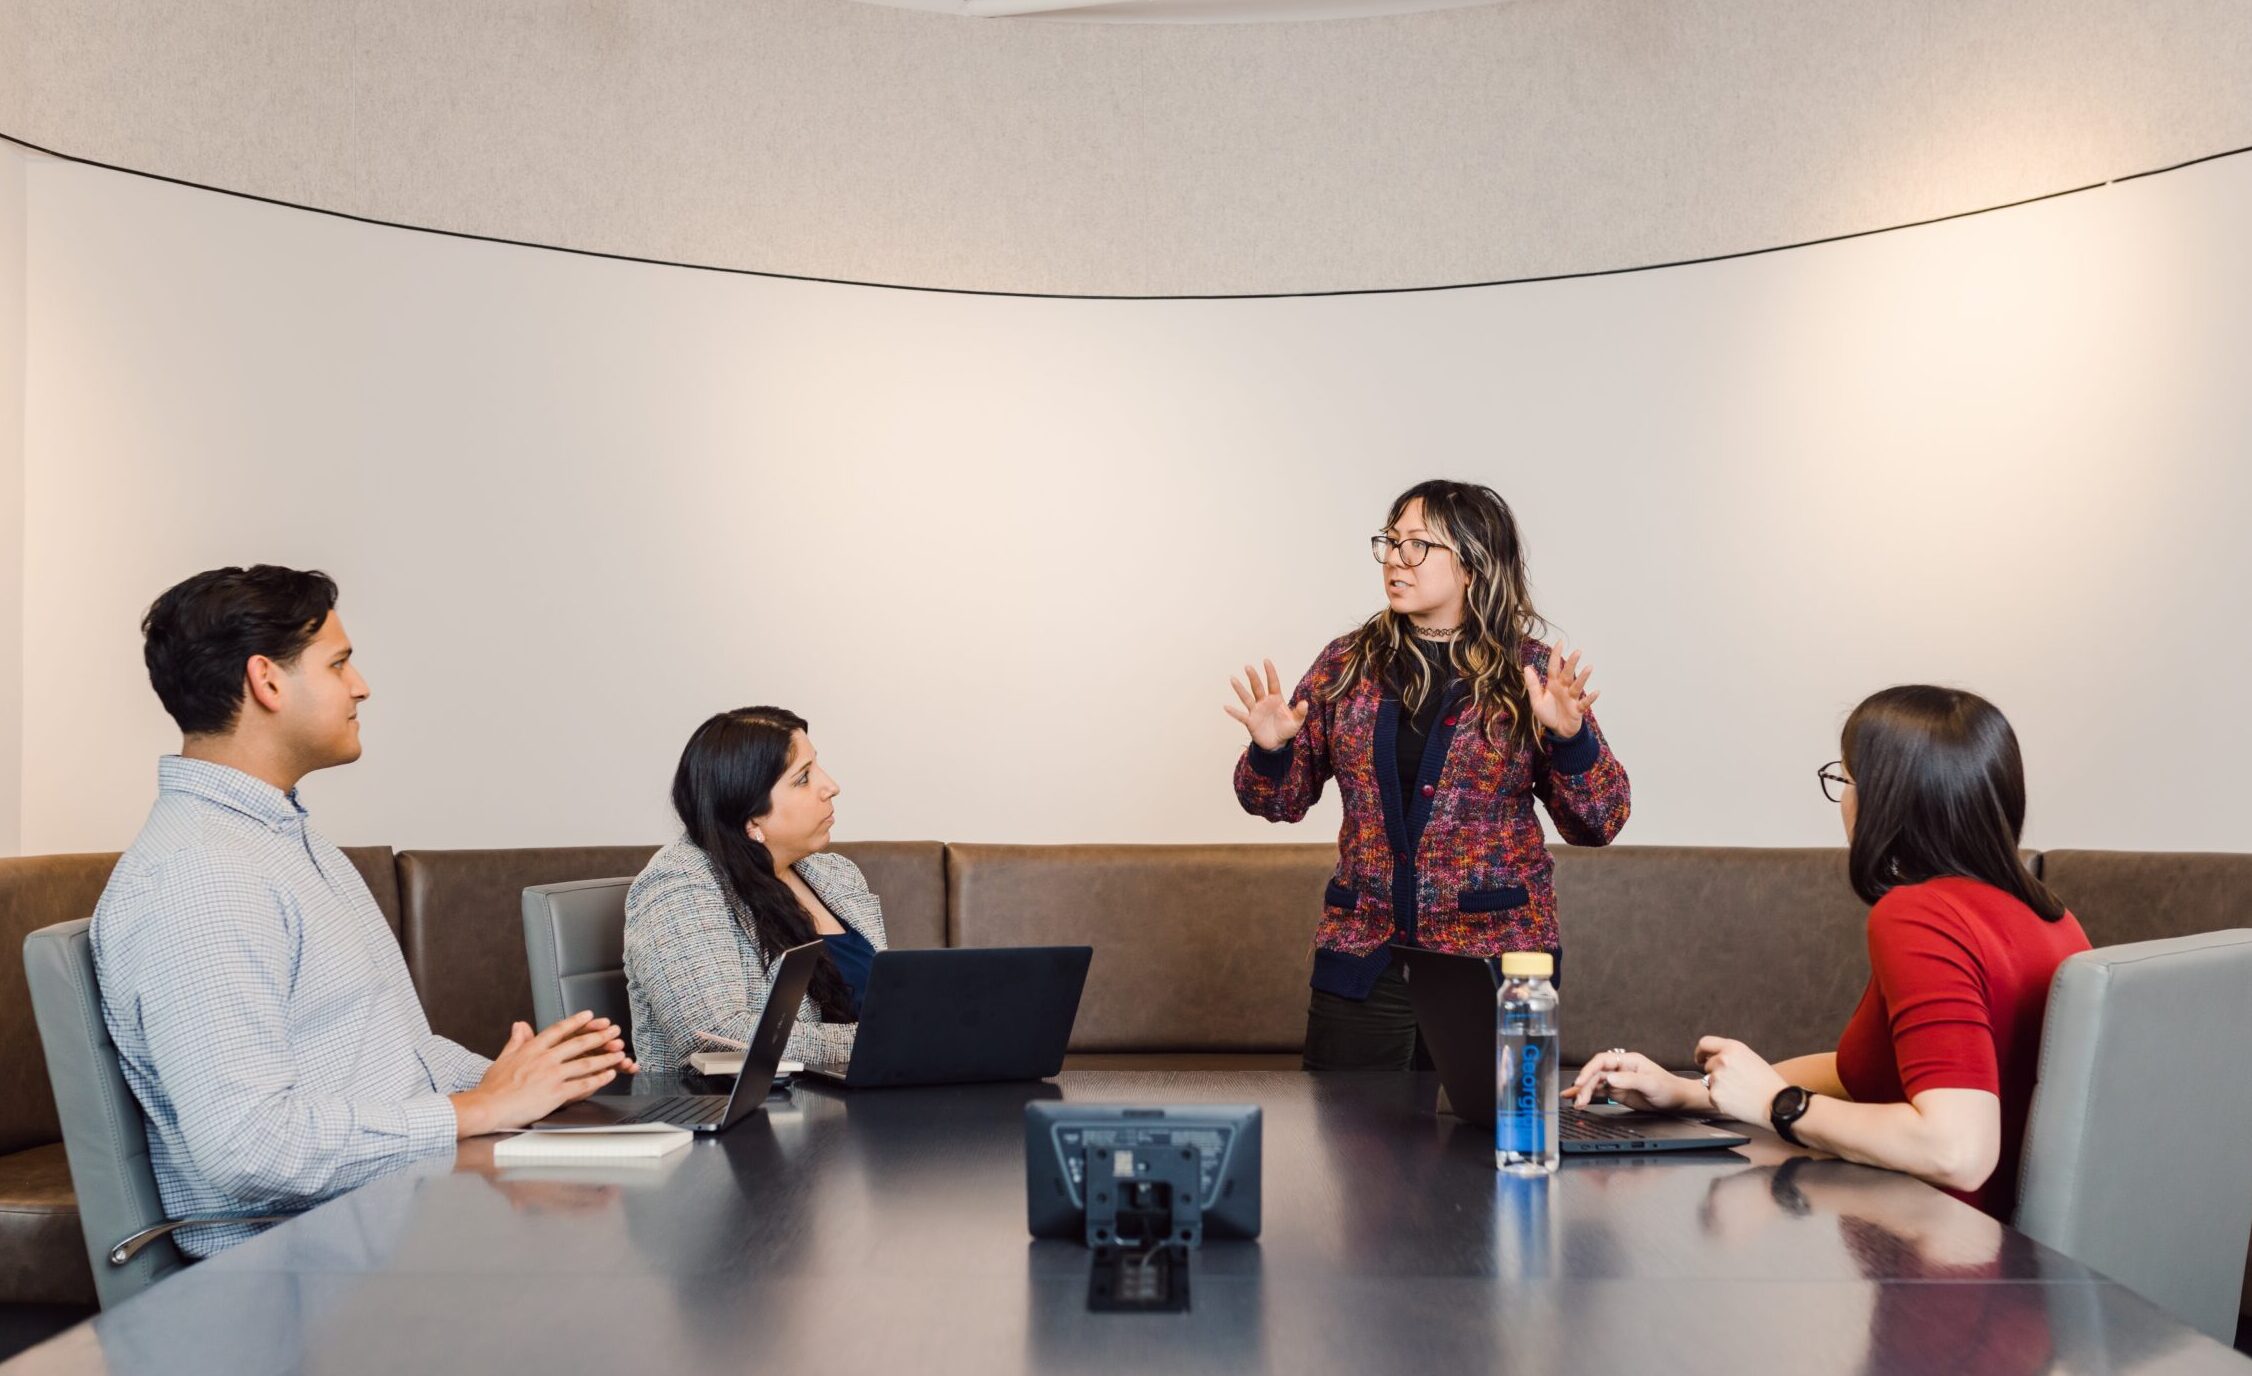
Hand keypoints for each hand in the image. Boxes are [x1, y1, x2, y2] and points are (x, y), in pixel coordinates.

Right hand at [453, 1012, 638, 1137]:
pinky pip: (582, 1085)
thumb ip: (515, 1041)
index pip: (559, 1030)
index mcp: (531, 1049)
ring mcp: (551, 1075)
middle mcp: (544, 1059)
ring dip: (605, 1057)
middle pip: (578, 1044)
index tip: (590, 1016)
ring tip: (619, 1052)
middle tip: (614, 1031)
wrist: (487, 1107)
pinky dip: (599, 1079)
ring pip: (585, 1063)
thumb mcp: (502, 1058)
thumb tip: (519, 1025)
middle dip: (600, 1036)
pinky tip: (609, 1075)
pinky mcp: (555, 1093)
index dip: (577, 1022)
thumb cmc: (492, 1088)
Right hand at [1225, 659, 1308, 751]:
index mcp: (1276, 699)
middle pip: (1258, 687)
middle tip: (1248, 666)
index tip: (1266, 661)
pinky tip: (1225, 706)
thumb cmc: (1287, 730)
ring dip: (1240, 689)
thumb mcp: (1296, 722)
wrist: (1277, 744)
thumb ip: (1300, 712)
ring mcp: (1256, 711)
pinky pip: (1240, 716)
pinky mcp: (1250, 721)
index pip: (1273, 683)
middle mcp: (1264, 702)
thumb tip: (1305, 703)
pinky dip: (1233, 712)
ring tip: (1233, 678)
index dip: (1270, 672)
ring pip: (1247, 698)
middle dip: (1253, 677)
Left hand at [1522, 642, 1598, 738]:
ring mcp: (1572, 698)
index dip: (1556, 655)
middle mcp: (1564, 689)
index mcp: (1553, 685)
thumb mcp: (1536, 701)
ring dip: (1583, 677)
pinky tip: (1596, 692)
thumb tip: (1527, 667)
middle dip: (1572, 663)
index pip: (1554, 667)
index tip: (1560, 642)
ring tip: (1589, 667)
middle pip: (1567, 674)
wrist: (1558, 731)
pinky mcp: (1577, 709)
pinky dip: (1590, 698)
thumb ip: (1533, 685)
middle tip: (1578, 651)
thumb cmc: (1548, 714)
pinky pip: (1584, 703)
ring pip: (1577, 686)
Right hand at [1566, 1049, 1710, 1113]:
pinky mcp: (1617, 1092)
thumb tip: (1609, 1078)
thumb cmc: (1668, 1088)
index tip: (1581, 1081)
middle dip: (1585, 1085)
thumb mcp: (1650, 1083)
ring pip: (1595, 1084)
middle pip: (1596, 1074)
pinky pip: (1599, 1093)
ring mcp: (1618, 1081)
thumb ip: (1629, 1080)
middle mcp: (1620, 1069)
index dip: (1589, 1070)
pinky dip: (1588, 1096)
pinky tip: (1579, 1100)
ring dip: (1584, 1092)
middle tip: (1579, 1098)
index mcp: (1627, 1061)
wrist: (1677, 1101)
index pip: (1602, 1061)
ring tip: (1577, 1103)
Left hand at [1694, 1036, 1791, 1126]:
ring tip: (1740, 1091)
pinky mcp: (1715, 1095)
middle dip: (1716, 1072)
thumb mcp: (1750, 1058)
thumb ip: (1730, 1054)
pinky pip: (1713, 1096)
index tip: (1700, 1058)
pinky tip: (1737, 1100)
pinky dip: (1722, 1099)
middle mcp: (1722, 1060)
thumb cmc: (1768, 1082)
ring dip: (1720, 1086)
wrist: (1778, 1104)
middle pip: (1707, 1065)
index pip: (1705, 1043)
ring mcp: (1717, 1078)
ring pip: (1710, 1081)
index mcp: (1732, 1048)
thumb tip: (1711, 1057)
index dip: (1700, 1052)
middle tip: (1735, 1082)